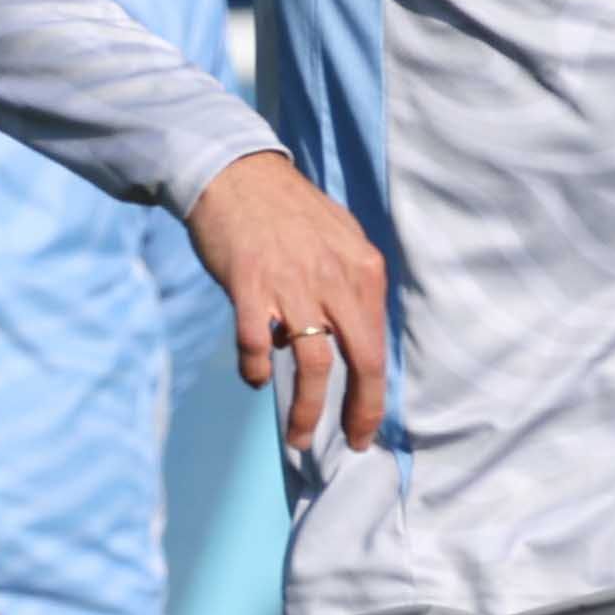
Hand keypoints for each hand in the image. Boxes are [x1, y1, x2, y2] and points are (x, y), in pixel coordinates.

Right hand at [186, 150, 389, 452]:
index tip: (365, 426)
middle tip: (350, 442)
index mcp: (362, 269)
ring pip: (314, 363)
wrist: (236, 171)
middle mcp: (334, 278)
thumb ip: (352, 285)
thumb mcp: (339, 239)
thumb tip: (355, 337)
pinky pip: (256, 343)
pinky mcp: (250, 284)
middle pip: (360, 361)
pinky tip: (256, 378)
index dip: (375, 395)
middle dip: (359, 413)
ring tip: (298, 437)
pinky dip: (256, 369)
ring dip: (307, 410)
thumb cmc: (286, 211)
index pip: (377, 346)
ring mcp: (292, 282)